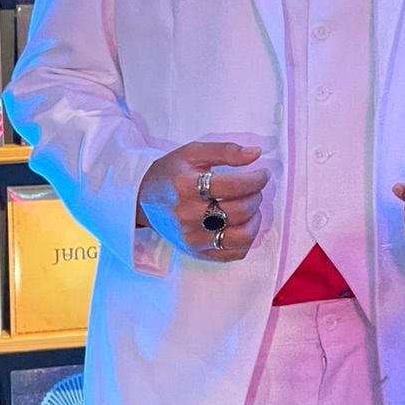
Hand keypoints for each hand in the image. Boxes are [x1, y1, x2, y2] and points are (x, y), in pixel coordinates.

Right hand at [137, 140, 268, 262]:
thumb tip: (256, 153)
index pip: (234, 185)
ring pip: (242, 236)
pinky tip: (241, 224)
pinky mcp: (197, 252)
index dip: (256, 179)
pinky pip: (235, 253)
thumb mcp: (193, 153)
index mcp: (186, 186)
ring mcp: (193, 237)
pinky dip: (246, 239)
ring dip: (255, 220)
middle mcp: (188, 215)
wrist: (141, 200)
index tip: (262, 174)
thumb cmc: (171, 173)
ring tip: (251, 207)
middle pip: (241, 210)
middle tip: (254, 188)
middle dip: (256, 196)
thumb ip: (225, 151)